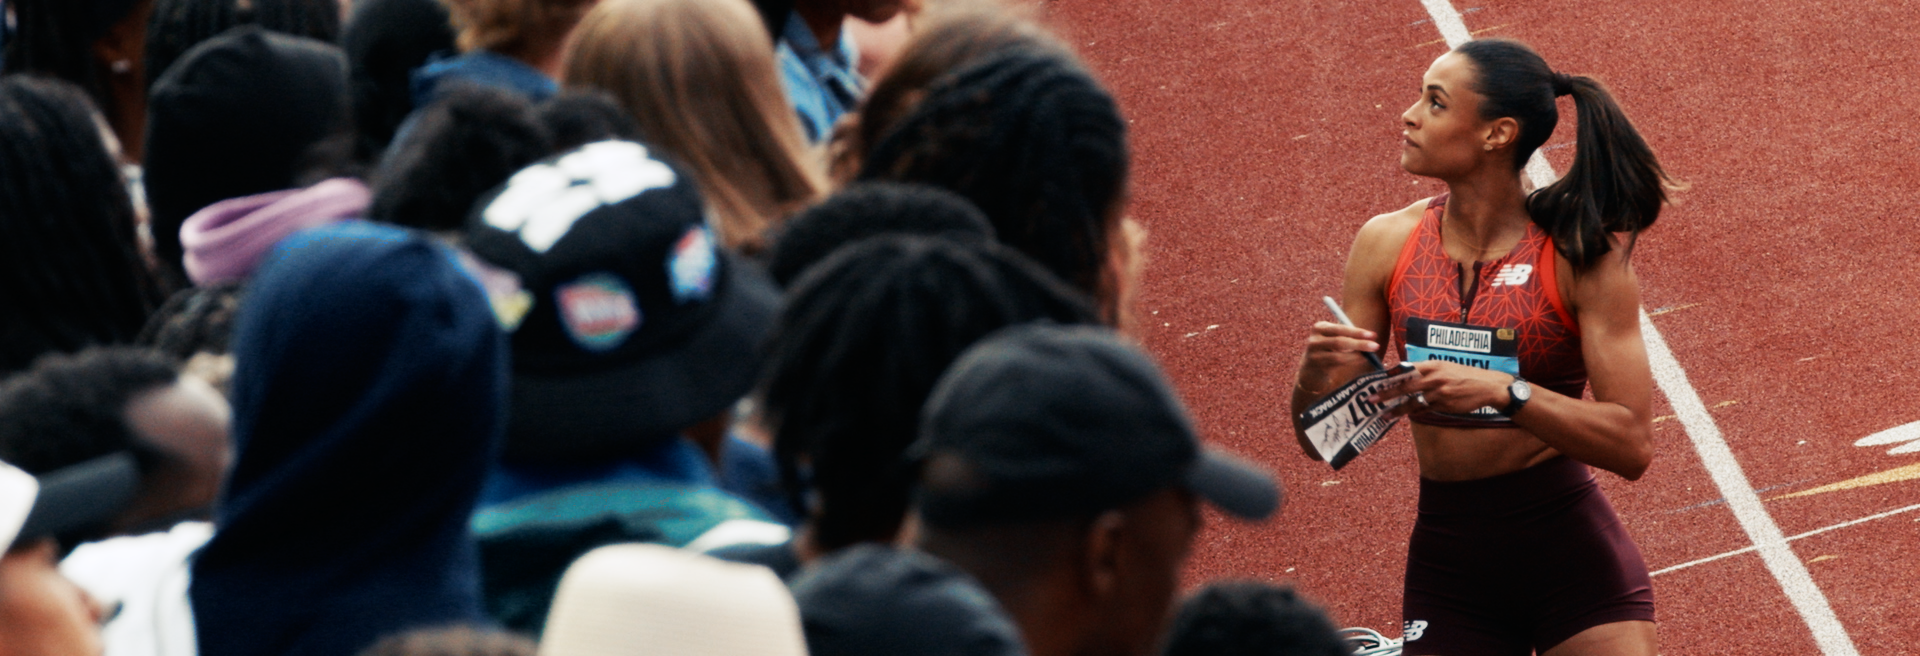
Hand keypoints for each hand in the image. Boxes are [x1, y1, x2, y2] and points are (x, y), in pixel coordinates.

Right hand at [1297, 321, 1380, 393]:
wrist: (1310, 370)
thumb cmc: (1328, 351)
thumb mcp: (1334, 340)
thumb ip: (1348, 336)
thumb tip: (1372, 338)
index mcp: (1320, 327)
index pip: (1340, 328)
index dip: (1357, 332)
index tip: (1373, 335)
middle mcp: (1314, 339)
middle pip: (1339, 341)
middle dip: (1359, 343)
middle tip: (1376, 346)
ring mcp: (1313, 353)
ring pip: (1338, 354)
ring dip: (1356, 355)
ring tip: (1368, 356)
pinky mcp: (1315, 365)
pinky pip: (1336, 363)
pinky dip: (1351, 361)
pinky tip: (1360, 360)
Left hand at [1375, 360, 1512, 415]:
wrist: (1488, 386)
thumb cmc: (1465, 375)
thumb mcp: (1445, 366)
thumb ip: (1426, 370)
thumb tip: (1406, 373)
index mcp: (1433, 365)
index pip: (1406, 369)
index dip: (1390, 376)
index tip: (1376, 381)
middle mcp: (1434, 378)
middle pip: (1405, 386)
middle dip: (1386, 393)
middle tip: (1371, 399)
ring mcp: (1439, 393)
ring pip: (1413, 402)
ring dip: (1396, 409)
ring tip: (1383, 414)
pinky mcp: (1444, 405)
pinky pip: (1425, 410)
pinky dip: (1413, 413)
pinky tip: (1403, 415)